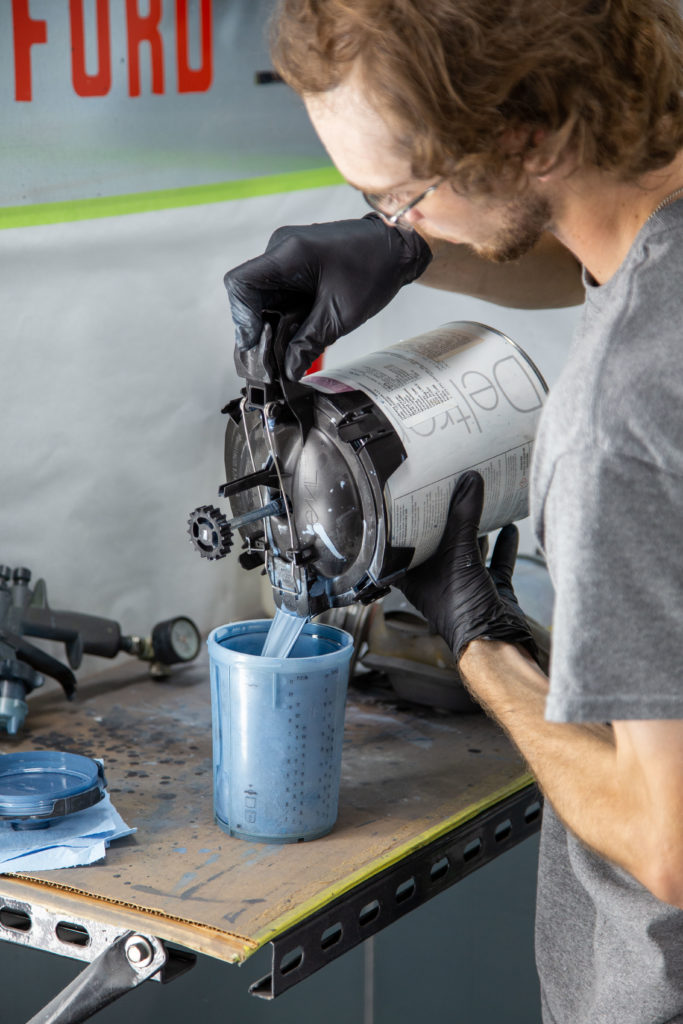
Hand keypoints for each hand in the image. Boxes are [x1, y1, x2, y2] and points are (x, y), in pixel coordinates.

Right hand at [224, 214, 431, 379]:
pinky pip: (278, 293)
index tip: (255, 344)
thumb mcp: (340, 315)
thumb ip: (309, 342)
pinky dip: (282, 316)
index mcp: (289, 253)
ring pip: (262, 297)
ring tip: (286, 350)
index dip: (241, 318)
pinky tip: (295, 333)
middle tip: (270, 359)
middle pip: (249, 295)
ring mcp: (286, 256)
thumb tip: (288, 369)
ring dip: (271, 325)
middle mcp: (281, 250)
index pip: (241, 284)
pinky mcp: (294, 265)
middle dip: (257, 329)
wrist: (395, 250)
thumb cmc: (374, 269)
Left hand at [396, 471, 537, 661]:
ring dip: (476, 528)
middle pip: (441, 542)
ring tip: (480, 500)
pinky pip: (496, 561)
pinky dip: (502, 544)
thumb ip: (464, 517)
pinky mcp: (490, 588)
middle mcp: (437, 579)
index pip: (406, 542)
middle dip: (448, 517)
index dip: (409, 519)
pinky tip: (509, 526)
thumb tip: (469, 480)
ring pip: (470, 549)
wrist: (496, 644)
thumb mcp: (459, 555)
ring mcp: (465, 584)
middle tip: (452, 488)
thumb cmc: (463, 608)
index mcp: (416, 576)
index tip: (415, 494)